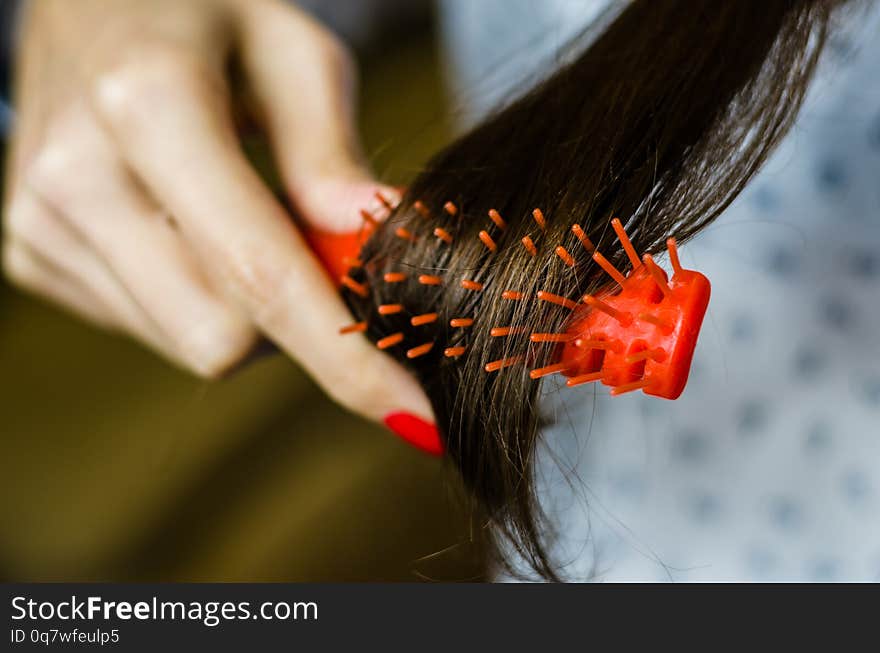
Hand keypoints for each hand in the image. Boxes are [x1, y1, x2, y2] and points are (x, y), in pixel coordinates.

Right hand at [2, 0, 435, 441]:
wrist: (87, 4)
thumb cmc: (204, 14)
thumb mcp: (292, 51)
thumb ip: (330, 153)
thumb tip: (373, 247)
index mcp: (150, 108)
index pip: (260, 277)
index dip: (345, 358)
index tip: (412, 413)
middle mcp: (76, 177)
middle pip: (221, 340)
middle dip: (294, 324)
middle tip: (321, 260)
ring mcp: (40, 225)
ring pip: (189, 343)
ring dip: (247, 310)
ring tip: (246, 221)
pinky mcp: (31, 256)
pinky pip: (153, 326)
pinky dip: (199, 299)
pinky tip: (194, 232)